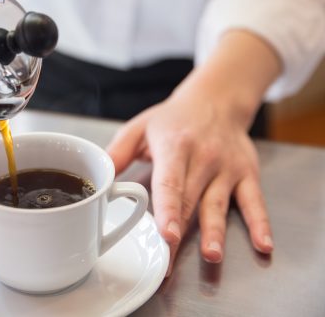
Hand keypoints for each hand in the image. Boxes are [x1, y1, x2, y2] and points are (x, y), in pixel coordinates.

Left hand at [107, 30, 279, 275]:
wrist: (216, 99)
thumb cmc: (172, 119)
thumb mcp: (140, 127)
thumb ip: (117, 153)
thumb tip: (99, 179)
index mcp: (175, 146)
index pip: (170, 182)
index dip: (168, 209)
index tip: (165, 233)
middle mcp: (203, 158)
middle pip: (191, 201)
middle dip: (180, 234)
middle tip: (169, 263)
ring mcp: (226, 167)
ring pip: (218, 205)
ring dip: (215, 232)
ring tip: (211, 255)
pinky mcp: (246, 174)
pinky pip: (255, 201)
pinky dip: (260, 223)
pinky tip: (263, 244)